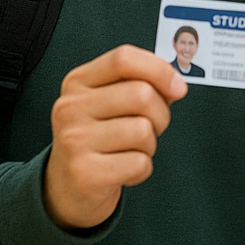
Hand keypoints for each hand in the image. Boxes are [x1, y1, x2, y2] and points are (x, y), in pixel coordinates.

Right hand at [44, 45, 187, 230]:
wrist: (67, 185)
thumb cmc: (99, 136)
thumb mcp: (110, 101)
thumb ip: (141, 83)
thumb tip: (176, 85)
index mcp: (78, 82)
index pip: (124, 59)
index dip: (159, 70)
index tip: (177, 87)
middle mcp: (70, 108)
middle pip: (142, 94)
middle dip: (160, 114)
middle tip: (149, 127)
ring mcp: (74, 140)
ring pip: (143, 130)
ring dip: (150, 144)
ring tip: (131, 150)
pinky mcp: (85, 173)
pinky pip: (140, 163)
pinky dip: (142, 169)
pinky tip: (123, 170)